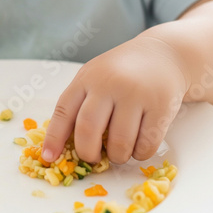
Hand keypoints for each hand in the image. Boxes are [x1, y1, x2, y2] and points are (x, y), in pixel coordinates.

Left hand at [42, 35, 188, 164]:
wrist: (162, 54)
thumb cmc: (121, 72)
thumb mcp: (94, 77)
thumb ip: (79, 102)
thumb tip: (63, 144)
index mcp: (87, 78)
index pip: (63, 111)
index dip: (54, 137)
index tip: (49, 157)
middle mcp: (109, 84)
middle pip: (88, 129)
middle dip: (87, 153)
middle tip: (92, 158)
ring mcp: (135, 94)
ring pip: (119, 143)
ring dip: (117, 157)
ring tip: (118, 151)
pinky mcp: (161, 106)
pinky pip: (146, 145)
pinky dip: (139, 154)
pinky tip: (138, 145)